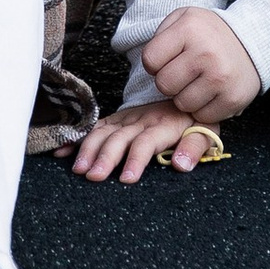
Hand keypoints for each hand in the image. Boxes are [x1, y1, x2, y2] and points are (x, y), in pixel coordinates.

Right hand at [70, 101, 235, 184]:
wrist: (185, 89)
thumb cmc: (195, 118)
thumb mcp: (207, 131)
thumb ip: (195, 147)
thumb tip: (181, 165)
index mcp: (163, 125)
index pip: (146, 142)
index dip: (136, 160)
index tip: (126, 179)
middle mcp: (141, 120)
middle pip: (120, 138)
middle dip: (105, 157)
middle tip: (93, 176)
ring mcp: (126, 118)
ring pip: (103, 131)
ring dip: (89, 148)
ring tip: (78, 169)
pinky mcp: (117, 118)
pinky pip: (95, 126)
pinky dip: (78, 138)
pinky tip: (63, 151)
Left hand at [143, 6, 260, 120]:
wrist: (251, 42)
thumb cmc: (209, 33)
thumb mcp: (184, 18)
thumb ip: (160, 35)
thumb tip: (148, 64)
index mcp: (189, 29)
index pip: (150, 60)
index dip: (154, 63)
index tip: (167, 59)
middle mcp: (205, 53)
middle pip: (164, 85)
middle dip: (169, 81)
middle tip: (183, 72)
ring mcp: (220, 78)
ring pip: (181, 104)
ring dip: (185, 97)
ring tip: (197, 81)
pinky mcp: (232, 99)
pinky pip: (202, 116)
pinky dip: (202, 108)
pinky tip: (210, 92)